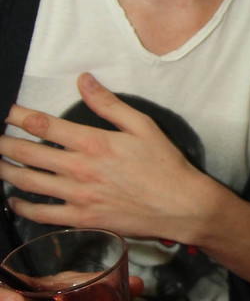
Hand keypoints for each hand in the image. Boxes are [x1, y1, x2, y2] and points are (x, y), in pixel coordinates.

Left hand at [0, 74, 210, 242]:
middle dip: (4, 143)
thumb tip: (84, 80)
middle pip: (28, 154)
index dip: (18, 116)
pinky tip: (14, 200)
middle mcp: (79, 169)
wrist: (180, 206)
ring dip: (6, 171)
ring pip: (29, 183)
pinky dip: (23, 207)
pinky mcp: (82, 219)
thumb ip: (109, 104)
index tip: (7, 112)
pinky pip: (43, 214)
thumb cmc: (165, 164)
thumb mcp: (142, 126)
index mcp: (93, 142)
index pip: (43, 125)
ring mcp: (78, 196)